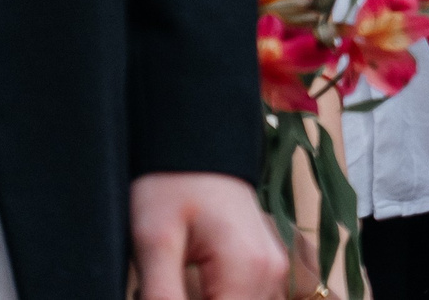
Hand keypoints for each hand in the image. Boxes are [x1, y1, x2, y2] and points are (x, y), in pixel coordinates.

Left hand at [130, 172, 287, 299]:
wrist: (198, 142)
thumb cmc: (172, 184)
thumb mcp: (154, 243)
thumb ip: (162, 296)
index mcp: (250, 269)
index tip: (157, 295)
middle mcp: (272, 272)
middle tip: (159, 287)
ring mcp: (274, 269)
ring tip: (169, 285)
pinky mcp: (266, 267)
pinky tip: (186, 286)